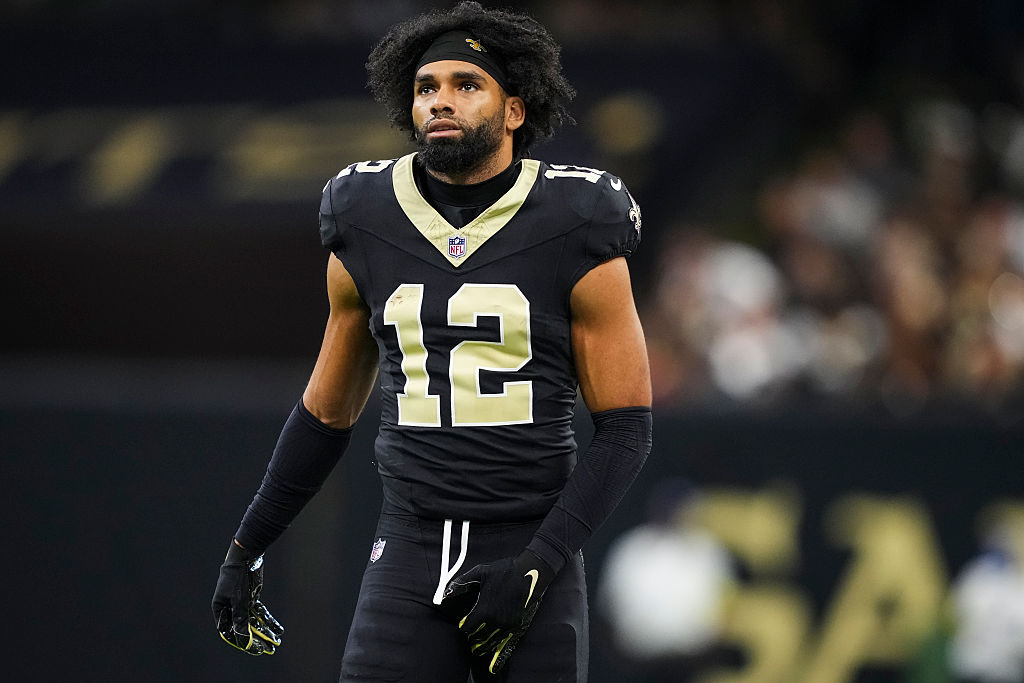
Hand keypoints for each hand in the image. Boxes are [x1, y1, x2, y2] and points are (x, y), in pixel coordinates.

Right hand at [211, 540, 283, 654]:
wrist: (247, 555)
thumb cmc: (237, 577)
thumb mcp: (239, 600)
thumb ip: (240, 619)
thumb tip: (242, 638)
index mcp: (221, 609)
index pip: (230, 631)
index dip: (242, 642)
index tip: (255, 650)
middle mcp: (230, 608)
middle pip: (243, 628)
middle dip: (257, 640)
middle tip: (268, 650)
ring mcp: (241, 603)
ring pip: (254, 621)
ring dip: (265, 631)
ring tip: (277, 642)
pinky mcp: (251, 598)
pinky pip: (260, 612)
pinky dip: (268, 620)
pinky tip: (278, 629)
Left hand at [441, 550, 552, 672]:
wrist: (531, 572)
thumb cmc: (505, 570)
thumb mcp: (480, 572)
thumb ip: (461, 583)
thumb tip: (445, 592)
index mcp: (484, 609)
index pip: (467, 627)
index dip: (463, 626)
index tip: (462, 624)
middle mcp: (495, 621)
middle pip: (478, 637)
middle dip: (472, 637)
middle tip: (470, 637)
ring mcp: (507, 625)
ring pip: (490, 643)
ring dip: (482, 646)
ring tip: (477, 649)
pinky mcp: (518, 626)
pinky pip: (505, 644)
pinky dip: (498, 655)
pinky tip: (493, 666)